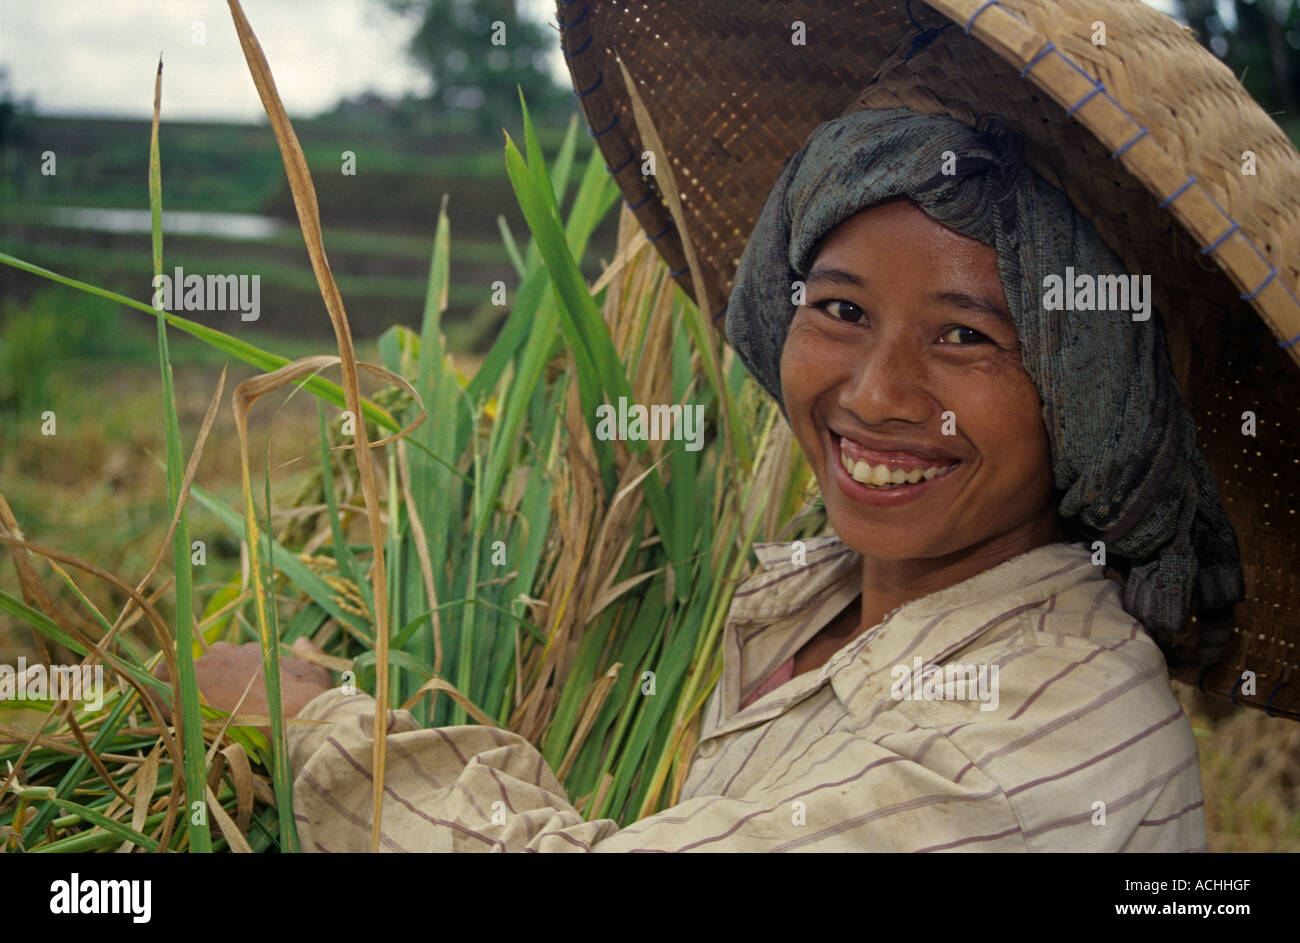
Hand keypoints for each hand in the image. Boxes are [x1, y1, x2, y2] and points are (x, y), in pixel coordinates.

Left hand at [152, 638, 333, 738]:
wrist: (299, 722)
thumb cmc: (311, 701)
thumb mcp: (317, 674)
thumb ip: (309, 656)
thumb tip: (304, 642)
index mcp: (249, 651)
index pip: (222, 661)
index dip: (218, 680)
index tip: (219, 698)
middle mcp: (223, 654)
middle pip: (196, 669)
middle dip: (195, 689)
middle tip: (200, 716)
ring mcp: (202, 672)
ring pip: (172, 679)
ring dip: (174, 697)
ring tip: (177, 721)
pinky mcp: (184, 695)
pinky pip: (155, 696)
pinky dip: (153, 706)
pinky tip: (157, 720)